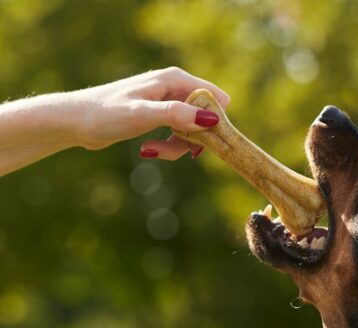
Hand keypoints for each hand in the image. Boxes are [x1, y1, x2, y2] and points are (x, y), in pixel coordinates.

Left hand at [70, 67, 229, 159]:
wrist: (73, 122)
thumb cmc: (104, 113)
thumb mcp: (141, 115)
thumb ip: (176, 115)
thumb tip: (210, 119)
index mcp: (175, 79)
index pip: (217, 99)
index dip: (214, 122)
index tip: (200, 142)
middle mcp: (175, 88)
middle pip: (206, 118)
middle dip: (194, 139)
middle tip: (175, 150)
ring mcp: (168, 103)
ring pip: (193, 131)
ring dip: (178, 147)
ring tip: (152, 151)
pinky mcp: (160, 117)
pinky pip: (178, 136)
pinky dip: (168, 147)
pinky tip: (147, 149)